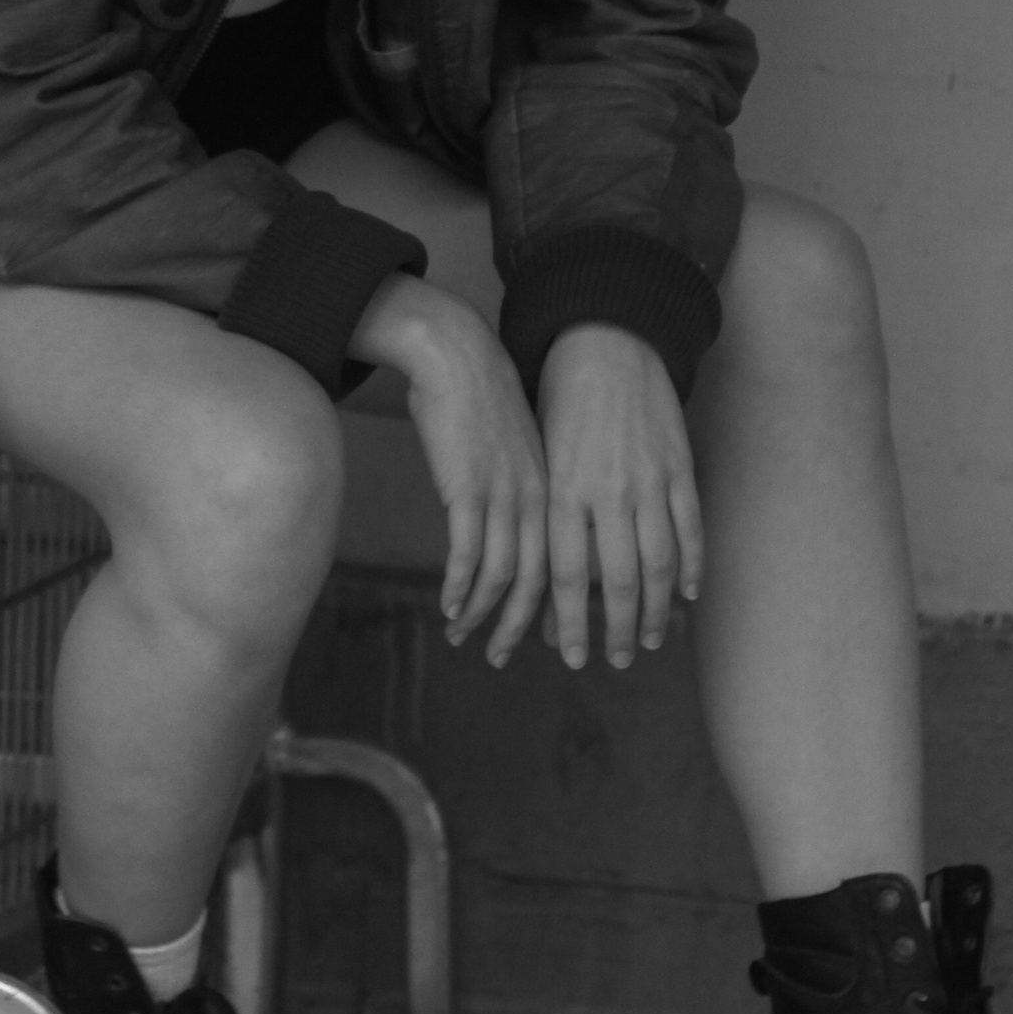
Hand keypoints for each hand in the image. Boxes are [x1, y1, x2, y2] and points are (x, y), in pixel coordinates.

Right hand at [349, 274, 547, 663]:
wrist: (458, 355)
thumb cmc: (479, 397)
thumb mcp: (512, 449)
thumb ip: (516, 488)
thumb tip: (502, 525)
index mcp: (554, 489)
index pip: (562, 564)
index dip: (551, 606)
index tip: (540, 637)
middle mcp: (536, 499)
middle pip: (537, 581)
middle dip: (520, 628)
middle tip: (503, 659)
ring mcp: (503, 496)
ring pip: (501, 575)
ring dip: (483, 615)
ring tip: (466, 638)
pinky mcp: (468, 490)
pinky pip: (467, 555)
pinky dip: (460, 588)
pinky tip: (450, 607)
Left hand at [538, 324, 701, 668]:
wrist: (605, 342)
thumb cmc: (560, 403)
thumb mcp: (542, 458)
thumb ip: (547, 514)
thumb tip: (545, 578)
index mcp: (563, 490)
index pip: (568, 576)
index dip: (570, 624)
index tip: (573, 658)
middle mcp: (607, 492)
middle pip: (618, 581)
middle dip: (619, 631)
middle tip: (620, 660)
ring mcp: (649, 480)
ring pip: (659, 563)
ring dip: (658, 610)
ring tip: (654, 639)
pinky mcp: (680, 466)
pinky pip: (691, 528)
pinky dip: (692, 566)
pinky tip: (688, 595)